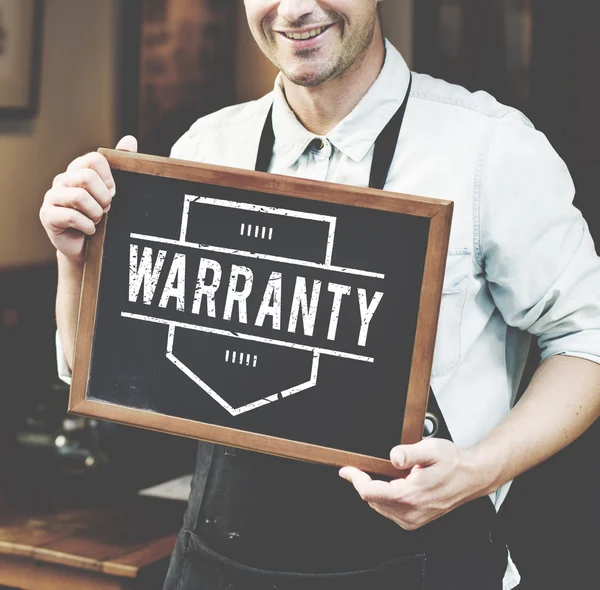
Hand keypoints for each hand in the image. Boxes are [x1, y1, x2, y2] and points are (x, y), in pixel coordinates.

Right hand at [39, 136, 137, 262]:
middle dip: (103, 197)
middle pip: (86, 177)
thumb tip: (130, 139)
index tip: (113, 193)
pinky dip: (88, 226)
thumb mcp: (112, 191)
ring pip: (79, 197)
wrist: (86, 247)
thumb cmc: (100, 216)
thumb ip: (120, 163)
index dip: (109, 179)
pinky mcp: (47, 215)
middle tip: (106, 209)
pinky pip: (71, 217)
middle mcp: (62, 180)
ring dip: (96, 213)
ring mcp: (52, 197)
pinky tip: (90, 230)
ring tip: (97, 220)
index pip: (95, 159)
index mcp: (78, 170)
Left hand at [339, 439, 485, 529]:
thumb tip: (394, 456)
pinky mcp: (415, 521)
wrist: (471, 477)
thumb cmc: (453, 463)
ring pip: (379, 506)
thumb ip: (409, 453)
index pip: (370, 492)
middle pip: (372, 500)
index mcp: (410, 495)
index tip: (346, 470)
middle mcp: (410, 512)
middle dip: (365, 482)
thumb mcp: (431, 449)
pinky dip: (385, 497)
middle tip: (365, 467)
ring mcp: (413, 519)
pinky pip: (389, 511)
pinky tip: (394, 485)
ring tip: (386, 474)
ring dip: (375, 490)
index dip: (355, 479)